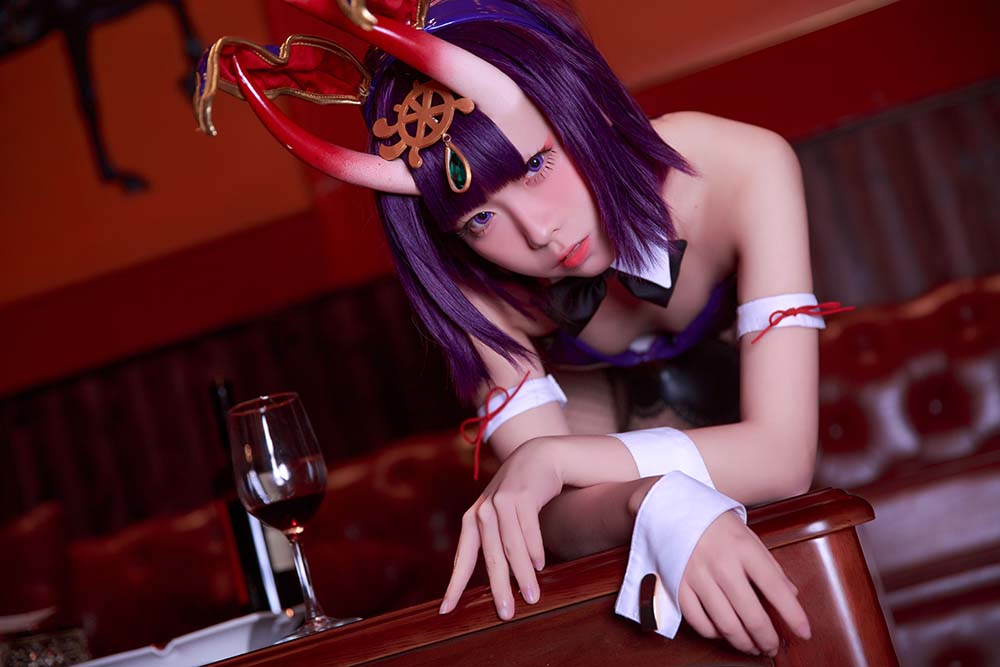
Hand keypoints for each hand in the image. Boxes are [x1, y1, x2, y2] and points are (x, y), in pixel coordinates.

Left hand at [439, 437, 563, 619]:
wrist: (539, 457)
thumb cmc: (520, 494)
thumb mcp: (500, 515)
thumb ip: (494, 541)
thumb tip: (496, 582)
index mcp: (473, 520)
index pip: (463, 559)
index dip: (454, 586)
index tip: (446, 611)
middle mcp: (483, 511)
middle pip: (490, 558)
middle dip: (498, 588)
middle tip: (506, 614)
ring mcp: (501, 501)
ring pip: (511, 546)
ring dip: (523, 574)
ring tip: (532, 597)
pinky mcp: (521, 495)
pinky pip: (529, 529)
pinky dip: (534, 549)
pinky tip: (540, 565)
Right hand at [677, 510, 810, 655]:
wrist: (675, 509)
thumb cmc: (717, 524)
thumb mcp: (749, 537)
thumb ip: (771, 566)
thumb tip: (791, 595)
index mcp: (744, 549)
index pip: (776, 588)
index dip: (793, 615)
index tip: (805, 632)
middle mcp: (721, 564)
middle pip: (751, 615)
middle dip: (767, 639)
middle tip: (773, 646)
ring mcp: (697, 576)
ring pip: (726, 624)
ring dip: (744, 643)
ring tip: (753, 647)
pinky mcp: (679, 585)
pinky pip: (698, 621)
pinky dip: (713, 634)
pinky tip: (723, 633)